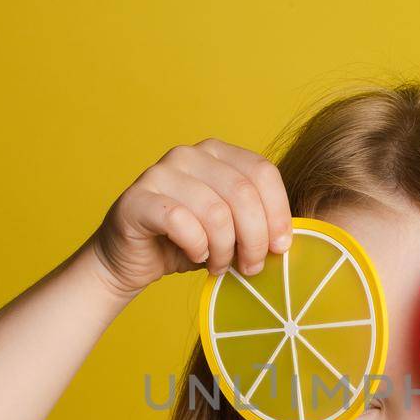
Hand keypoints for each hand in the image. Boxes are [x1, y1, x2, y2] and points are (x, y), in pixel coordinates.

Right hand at [86, 138, 292, 296]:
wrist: (130, 259)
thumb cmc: (186, 242)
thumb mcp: (231, 229)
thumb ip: (257, 222)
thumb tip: (289, 239)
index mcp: (217, 152)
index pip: (263, 172)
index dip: (279, 213)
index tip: (282, 248)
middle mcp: (189, 154)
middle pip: (243, 193)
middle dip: (255, 238)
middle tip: (251, 267)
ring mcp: (160, 172)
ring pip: (215, 213)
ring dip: (224, 250)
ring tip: (219, 266)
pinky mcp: (137, 199)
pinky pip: (181, 223)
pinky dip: (196, 246)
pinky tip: (195, 256)